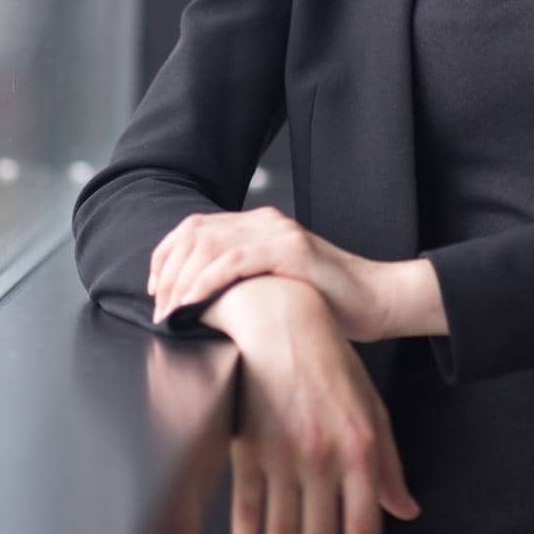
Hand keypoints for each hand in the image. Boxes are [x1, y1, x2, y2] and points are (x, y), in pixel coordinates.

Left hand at [148, 206, 394, 342]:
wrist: (377, 300)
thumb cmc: (329, 302)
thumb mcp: (276, 286)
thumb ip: (245, 281)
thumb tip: (201, 304)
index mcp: (259, 226)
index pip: (195, 228)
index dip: (166, 256)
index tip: (155, 290)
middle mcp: (265, 221)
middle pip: (195, 233)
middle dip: (167, 271)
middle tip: (159, 308)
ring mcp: (278, 233)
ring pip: (209, 245)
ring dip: (180, 280)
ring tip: (170, 312)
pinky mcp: (290, 251)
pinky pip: (234, 261)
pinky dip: (205, 281)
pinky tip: (191, 302)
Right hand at [223, 276, 420, 533]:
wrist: (280, 321)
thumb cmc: (330, 362)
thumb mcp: (372, 407)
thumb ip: (389, 463)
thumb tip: (405, 509)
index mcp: (360, 447)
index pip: (365, 526)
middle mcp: (323, 457)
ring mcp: (283, 455)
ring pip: (283, 531)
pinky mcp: (250, 448)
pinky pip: (247, 507)